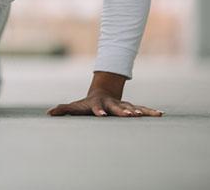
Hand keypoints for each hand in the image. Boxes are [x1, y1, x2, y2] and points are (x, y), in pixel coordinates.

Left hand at [46, 88, 163, 116]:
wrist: (102, 92)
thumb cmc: (86, 104)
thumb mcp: (75, 106)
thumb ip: (63, 109)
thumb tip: (48, 113)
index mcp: (98, 104)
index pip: (97, 108)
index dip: (98, 112)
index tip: (101, 116)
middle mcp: (111, 103)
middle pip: (117, 107)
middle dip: (123, 111)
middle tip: (130, 116)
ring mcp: (122, 104)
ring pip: (133, 107)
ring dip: (140, 111)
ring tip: (150, 115)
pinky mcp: (131, 107)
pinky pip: (142, 110)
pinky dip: (150, 112)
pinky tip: (161, 114)